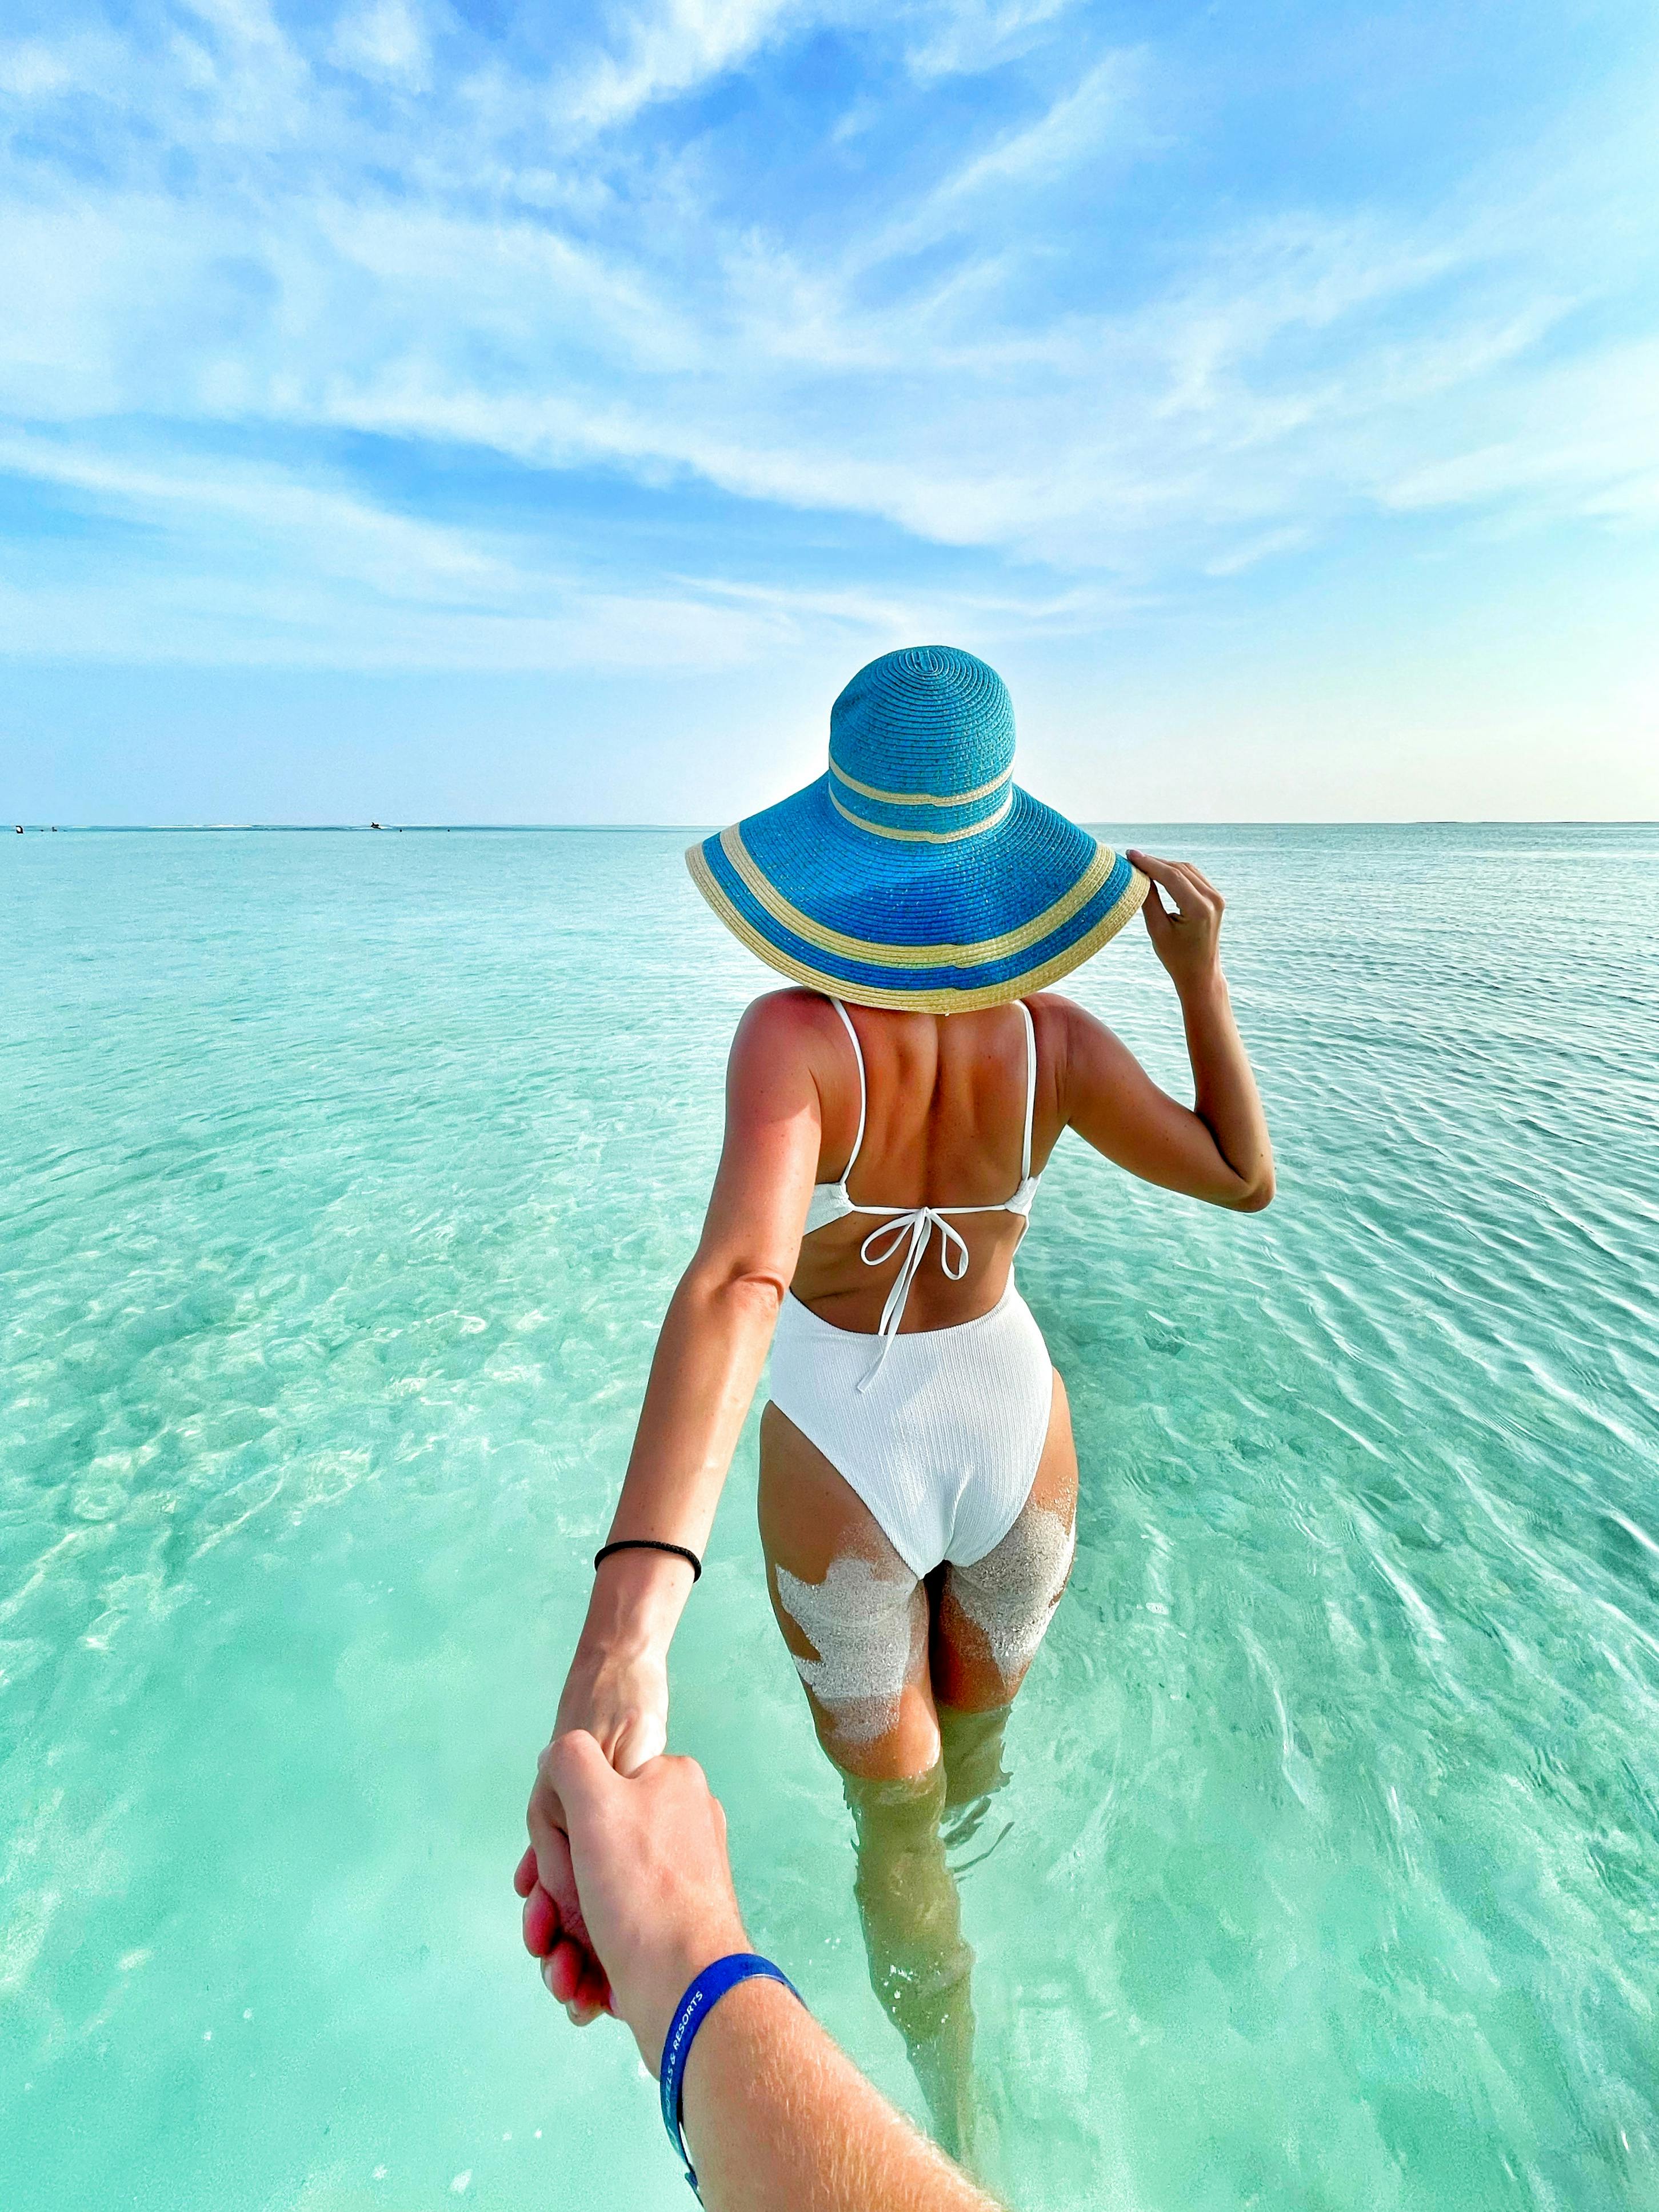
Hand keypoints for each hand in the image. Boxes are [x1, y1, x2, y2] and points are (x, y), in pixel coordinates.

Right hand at [517, 1618, 671, 2022]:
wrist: (689, 1990)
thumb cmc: (641, 1889)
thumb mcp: (597, 1802)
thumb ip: (571, 1760)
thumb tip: (559, 1755)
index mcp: (672, 1785)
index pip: (593, 1796)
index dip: (554, 1841)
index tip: (537, 1881)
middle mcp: (681, 1829)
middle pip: (589, 1858)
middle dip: (552, 1905)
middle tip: (539, 1936)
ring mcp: (679, 1885)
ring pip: (596, 1904)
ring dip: (563, 1943)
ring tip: (561, 1975)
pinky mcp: (672, 1934)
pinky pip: (616, 1939)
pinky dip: (589, 1967)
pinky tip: (579, 1992)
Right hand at [1128, 850, 1225, 992]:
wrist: (1200, 973)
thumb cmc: (1176, 957)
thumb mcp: (1157, 929)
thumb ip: (1149, 899)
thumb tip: (1138, 874)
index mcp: (1199, 909)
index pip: (1172, 876)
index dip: (1149, 863)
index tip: (1130, 855)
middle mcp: (1212, 899)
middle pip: (1180, 870)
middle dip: (1155, 862)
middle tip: (1132, 859)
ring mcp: (1217, 897)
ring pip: (1187, 870)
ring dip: (1165, 865)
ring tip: (1142, 864)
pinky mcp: (1215, 898)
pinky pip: (1194, 877)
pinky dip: (1176, 872)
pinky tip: (1159, 872)